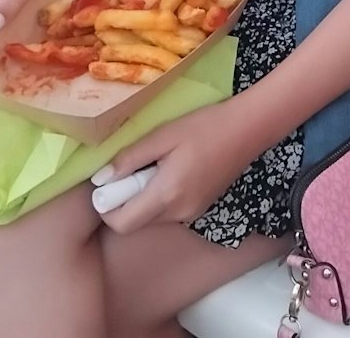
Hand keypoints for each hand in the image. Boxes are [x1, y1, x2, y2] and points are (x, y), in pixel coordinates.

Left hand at [95, 99, 262, 232]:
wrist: (249, 129)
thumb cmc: (205, 126)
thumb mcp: (163, 135)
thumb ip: (130, 158)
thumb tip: (100, 179)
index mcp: (167, 195)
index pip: (121, 222)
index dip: (106, 207)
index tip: (107, 183)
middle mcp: (178, 213)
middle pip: (134, 222)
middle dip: (124, 201)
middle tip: (131, 169)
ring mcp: (191, 214)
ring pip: (150, 217)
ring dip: (142, 198)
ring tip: (155, 165)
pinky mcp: (199, 209)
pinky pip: (166, 212)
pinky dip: (158, 197)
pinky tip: (171, 170)